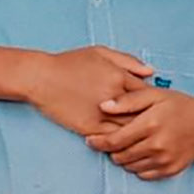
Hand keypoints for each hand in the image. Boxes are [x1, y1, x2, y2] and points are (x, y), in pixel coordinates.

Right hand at [25, 46, 151, 136]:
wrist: (41, 78)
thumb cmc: (70, 63)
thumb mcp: (100, 53)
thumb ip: (128, 61)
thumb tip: (151, 72)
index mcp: (119, 76)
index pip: (148, 92)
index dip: (152, 100)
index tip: (152, 104)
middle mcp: (114, 96)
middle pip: (144, 113)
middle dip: (149, 118)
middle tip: (151, 122)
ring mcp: (102, 114)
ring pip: (131, 129)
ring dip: (137, 132)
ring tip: (140, 133)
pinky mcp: (90, 128)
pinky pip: (113, 139)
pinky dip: (120, 140)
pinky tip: (122, 139)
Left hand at [85, 87, 193, 179]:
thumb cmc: (177, 105)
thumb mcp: (153, 95)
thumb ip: (127, 100)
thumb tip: (103, 106)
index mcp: (149, 124)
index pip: (114, 141)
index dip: (98, 142)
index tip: (90, 140)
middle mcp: (156, 145)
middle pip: (119, 156)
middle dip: (111, 150)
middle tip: (112, 140)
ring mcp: (164, 160)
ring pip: (130, 167)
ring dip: (124, 158)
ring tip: (128, 145)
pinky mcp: (170, 170)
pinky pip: (144, 174)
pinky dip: (137, 166)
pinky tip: (141, 153)